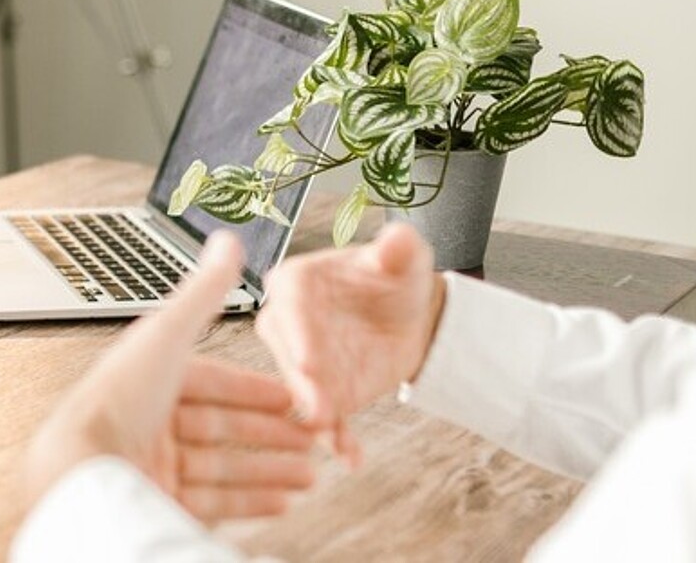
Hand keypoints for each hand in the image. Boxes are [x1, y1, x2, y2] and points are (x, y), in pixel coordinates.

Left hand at [25, 232, 316, 521]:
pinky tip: (283, 502)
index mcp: (148, 379)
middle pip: (222, 427)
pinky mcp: (157, 501)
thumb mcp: (168, 335)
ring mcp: (153, 465)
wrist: (84, 471)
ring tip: (311, 475)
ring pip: (225, 467)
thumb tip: (228, 240)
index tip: (294, 398)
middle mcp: (148, 422)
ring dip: (272, 470)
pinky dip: (252, 501)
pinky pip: (214, 502)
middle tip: (314, 439)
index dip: (256, 390)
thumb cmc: (118, 400)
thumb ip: (204, 292)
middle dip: (273, 434)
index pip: (212, 383)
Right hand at [255, 221, 446, 465]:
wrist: (408, 316)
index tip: (309, 360)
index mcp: (295, 282)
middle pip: (289, 355)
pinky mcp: (322, 394)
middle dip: (303, 384)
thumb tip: (397, 239)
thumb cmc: (395, 277)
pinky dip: (337, 438)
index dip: (298, 333)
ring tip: (334, 435)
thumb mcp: (403, 258)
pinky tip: (351, 456)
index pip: (289, 304)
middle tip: (318, 408)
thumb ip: (398, 248)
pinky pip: (326, 417)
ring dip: (316, 415)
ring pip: (302, 392)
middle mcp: (287, 324)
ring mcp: (301, 363)